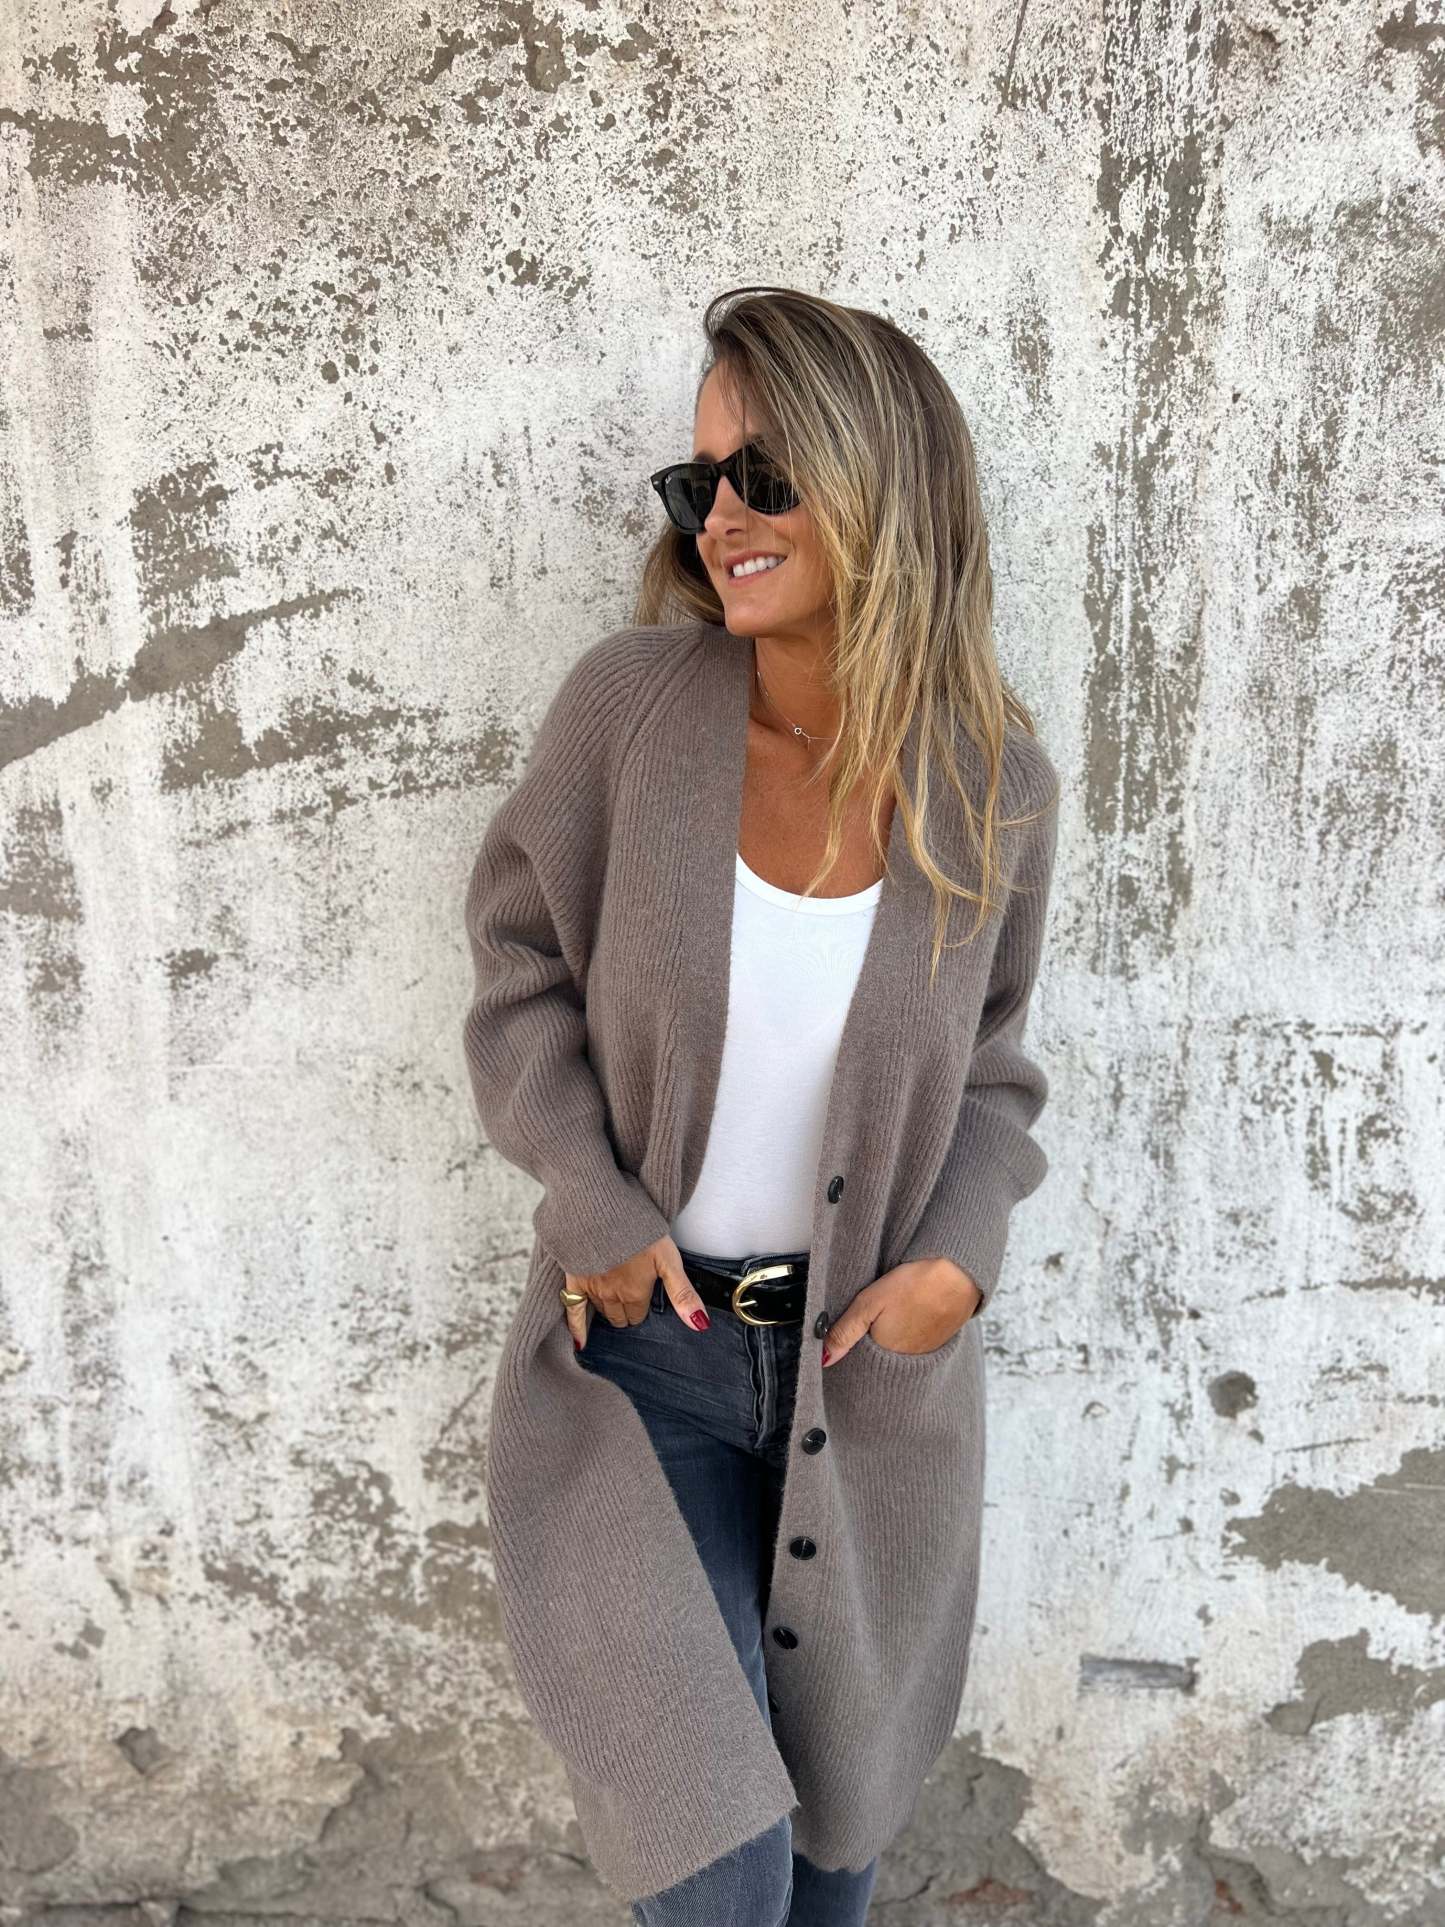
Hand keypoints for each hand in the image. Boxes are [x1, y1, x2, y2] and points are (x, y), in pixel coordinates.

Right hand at [563, 1235, 712, 1351]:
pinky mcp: (574, 1279)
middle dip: (626, 1312)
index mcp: (635, 1293)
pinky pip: (574, 1311)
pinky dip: (577, 1328)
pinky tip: (580, 1344)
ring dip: (609, 1309)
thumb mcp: (669, 1260)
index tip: (643, 1299)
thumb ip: (683, 1294)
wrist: (606, 1211)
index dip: (641, 1308)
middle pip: (620, 1317)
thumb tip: (700, 1324)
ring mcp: (592, 1289)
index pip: (638, 1315)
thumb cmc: (641, 1232)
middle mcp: (612, 1296)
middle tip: (630, 1300)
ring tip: (613, 1301)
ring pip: (602, 1311)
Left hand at [820, 1258, 980, 1364]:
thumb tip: (823, 1359)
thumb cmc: (914, 1285)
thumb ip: (844, 1332)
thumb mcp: (868, 1303)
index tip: (847, 1335)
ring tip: (891, 1315)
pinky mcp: (941, 1341)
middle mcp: (908, 1361)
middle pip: (880, 1359)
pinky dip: (909, 1334)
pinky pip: (918, 1345)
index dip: (852, 1350)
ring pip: (898, 1352)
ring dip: (891, 1340)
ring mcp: (927, 1352)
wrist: (959, 1273)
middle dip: (870, 1346)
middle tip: (873, 1318)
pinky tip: (909, 1315)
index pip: (862, 1364)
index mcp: (887, 1355)